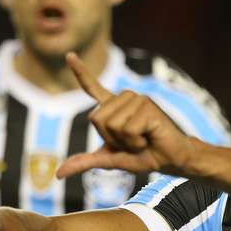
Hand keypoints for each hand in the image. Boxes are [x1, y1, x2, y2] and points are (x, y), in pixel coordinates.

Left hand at [56, 53, 197, 178]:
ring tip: (142, 139)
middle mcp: (123, 99)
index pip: (92, 88)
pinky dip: (136, 142)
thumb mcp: (110, 160)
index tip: (69, 55)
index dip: (80, 72)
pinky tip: (149, 138)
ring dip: (126, 142)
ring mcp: (136, 100)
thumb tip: (58, 174)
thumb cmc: (144, 157)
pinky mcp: (147, 106)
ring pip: (112, 125)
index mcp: (113, 108)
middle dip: (111, 140)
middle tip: (132, 142)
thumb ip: (85, 162)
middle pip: (96, 119)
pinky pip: (128, 129)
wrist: (172, 161)